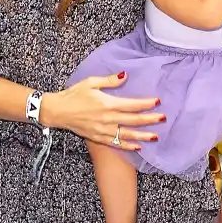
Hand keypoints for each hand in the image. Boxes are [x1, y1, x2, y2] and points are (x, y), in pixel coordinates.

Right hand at [42, 74, 162, 151]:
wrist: (58, 111)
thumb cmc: (73, 94)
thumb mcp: (91, 82)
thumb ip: (110, 81)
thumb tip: (125, 76)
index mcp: (107, 103)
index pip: (132, 104)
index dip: (146, 104)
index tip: (157, 102)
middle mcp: (107, 118)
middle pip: (133, 120)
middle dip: (150, 119)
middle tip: (163, 119)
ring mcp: (103, 130)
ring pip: (127, 134)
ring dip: (142, 135)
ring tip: (156, 136)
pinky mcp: (98, 137)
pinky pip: (116, 143)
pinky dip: (127, 146)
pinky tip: (138, 147)